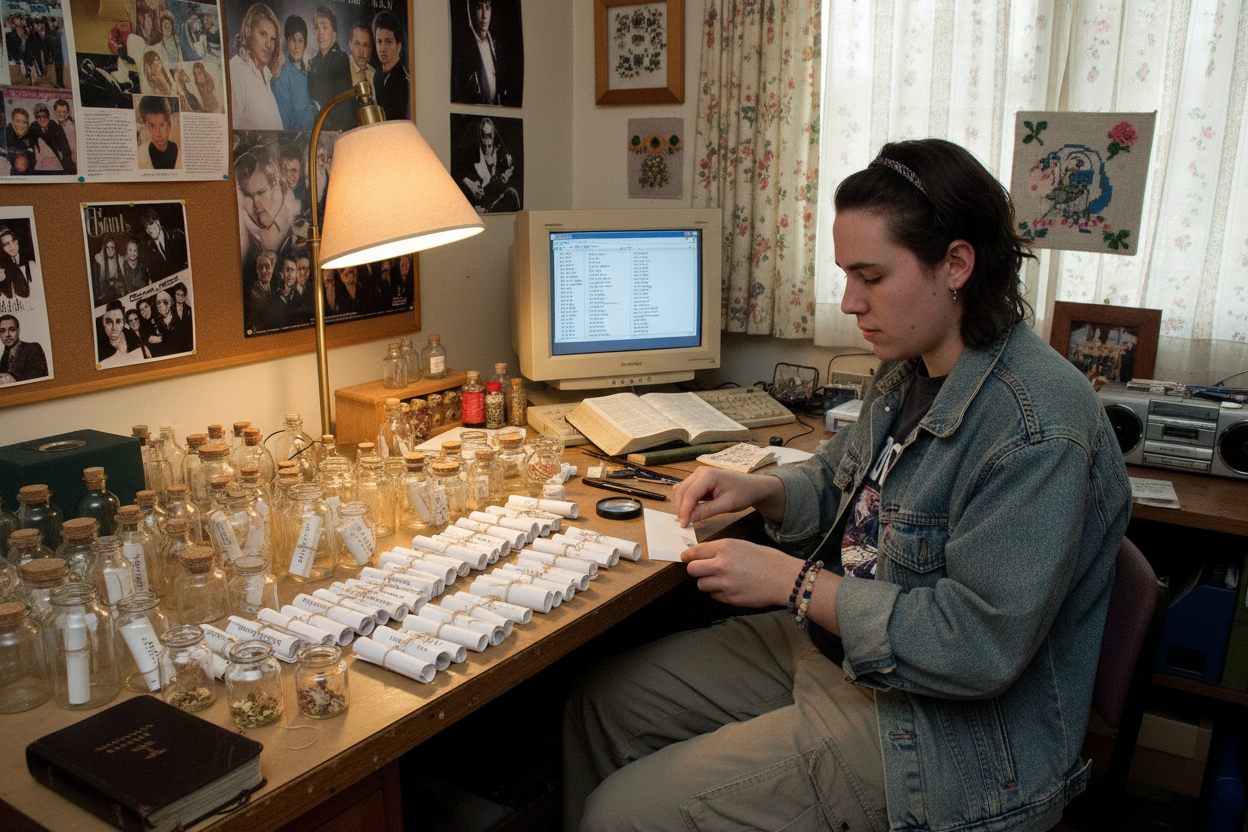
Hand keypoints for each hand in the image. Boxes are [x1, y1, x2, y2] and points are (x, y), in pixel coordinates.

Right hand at [673, 466, 784, 527]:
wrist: (752, 487)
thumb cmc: (743, 493)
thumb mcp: (727, 505)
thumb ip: (706, 511)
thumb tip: (689, 518)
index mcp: (709, 475)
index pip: (690, 494)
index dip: (685, 510)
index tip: (684, 524)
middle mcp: (701, 472)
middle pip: (682, 491)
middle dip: (682, 508)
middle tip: (685, 524)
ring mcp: (699, 475)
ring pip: (681, 491)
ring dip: (683, 505)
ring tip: (689, 519)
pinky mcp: (698, 481)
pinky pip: (687, 492)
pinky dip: (687, 502)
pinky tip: (692, 512)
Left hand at [681, 539, 799, 608]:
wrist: (784, 578)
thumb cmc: (767, 560)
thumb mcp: (742, 545)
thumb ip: (721, 550)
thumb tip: (701, 555)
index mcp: (725, 547)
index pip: (694, 552)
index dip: (688, 556)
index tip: (685, 558)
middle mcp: (721, 564)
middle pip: (692, 569)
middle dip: (696, 570)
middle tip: (703, 570)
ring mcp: (724, 583)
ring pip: (702, 585)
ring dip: (708, 583)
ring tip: (723, 580)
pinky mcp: (729, 597)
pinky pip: (714, 596)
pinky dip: (719, 593)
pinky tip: (732, 587)